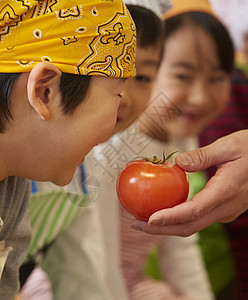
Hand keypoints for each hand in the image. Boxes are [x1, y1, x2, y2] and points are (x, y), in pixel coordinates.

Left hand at [131, 130, 247, 235]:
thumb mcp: (229, 146)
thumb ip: (203, 155)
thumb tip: (177, 162)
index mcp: (226, 192)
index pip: (194, 211)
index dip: (170, 218)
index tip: (149, 220)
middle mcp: (225, 208)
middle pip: (189, 227)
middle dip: (160, 229)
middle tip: (134, 224)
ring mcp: (225, 212)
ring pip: (193, 225)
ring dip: (167, 226)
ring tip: (142, 220)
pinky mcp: (223, 210)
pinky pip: (197, 219)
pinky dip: (177, 219)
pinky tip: (162, 210)